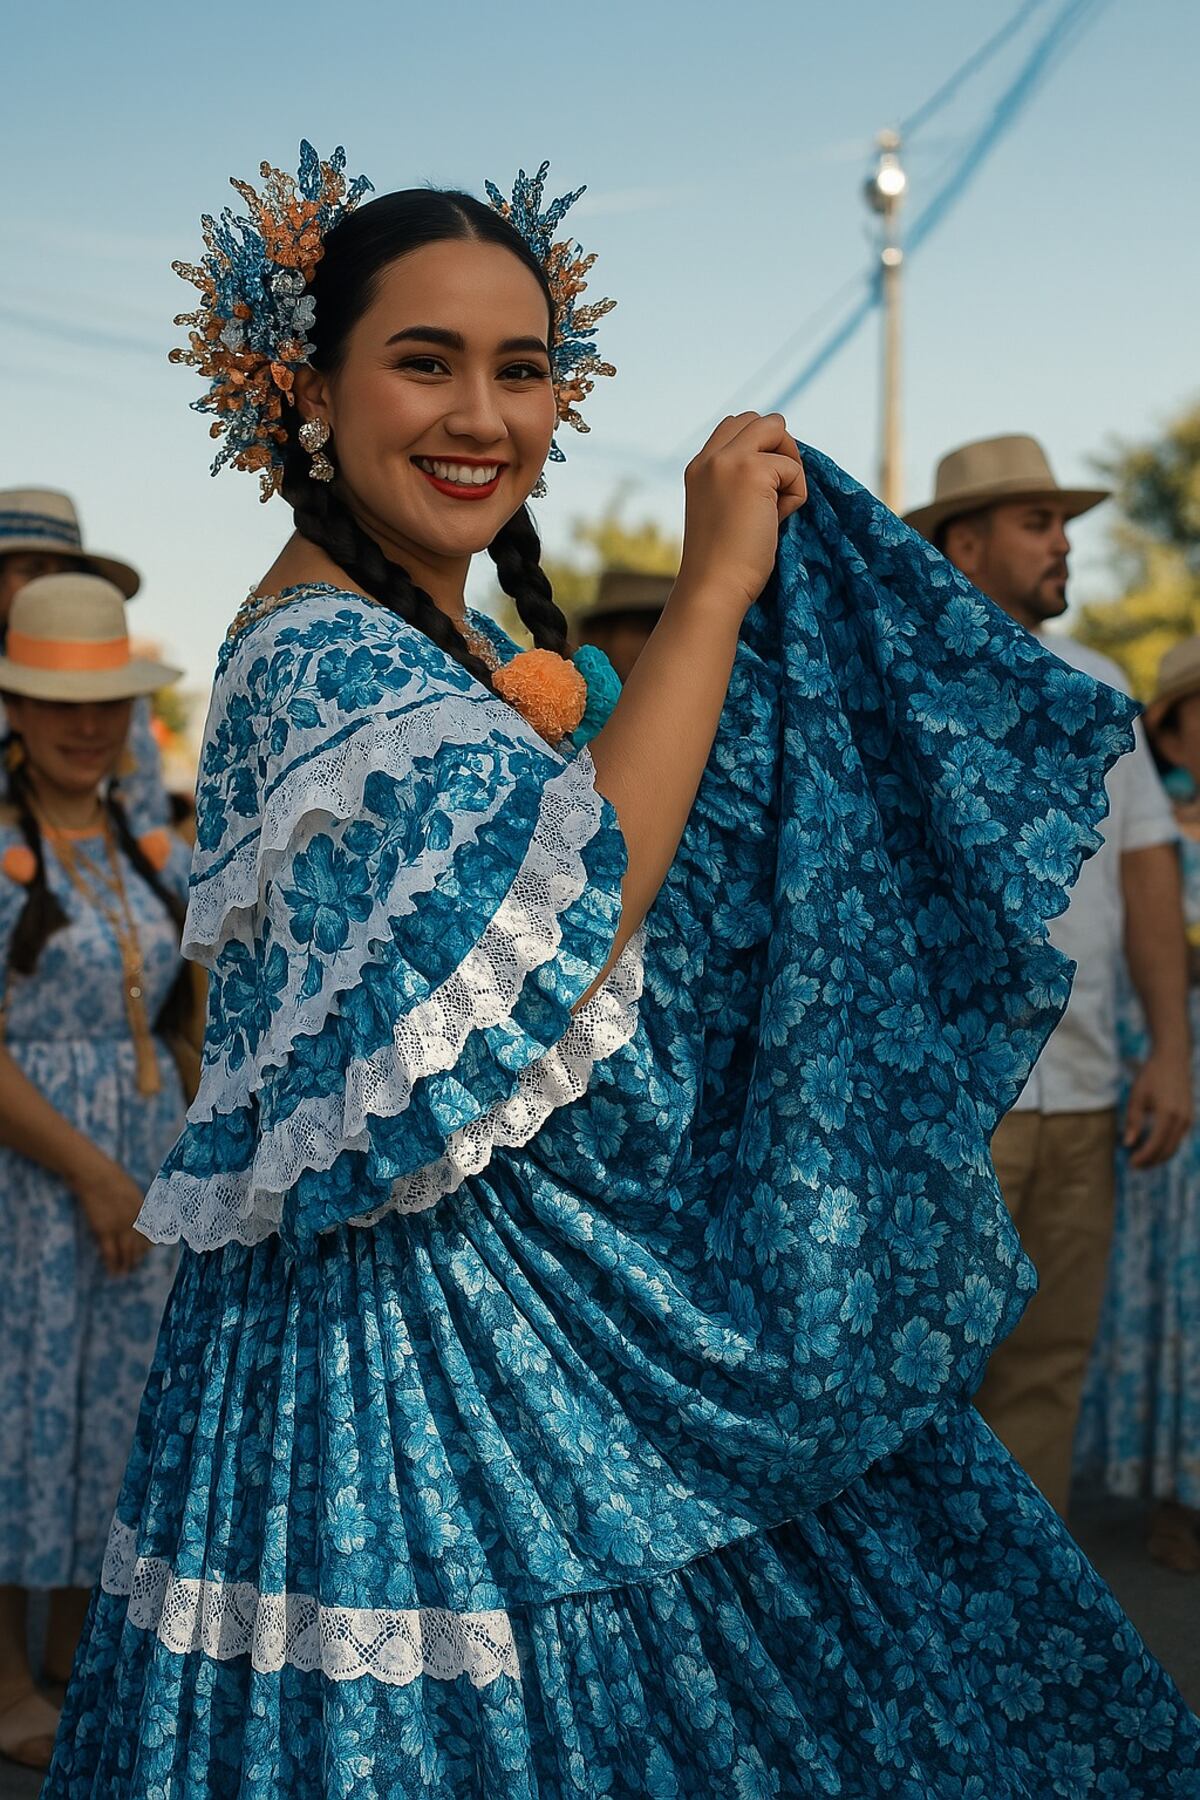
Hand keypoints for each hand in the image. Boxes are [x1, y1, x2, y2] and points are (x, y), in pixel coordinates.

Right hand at [71, 1156, 150, 1275]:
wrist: (95, 1176)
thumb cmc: (112, 1178)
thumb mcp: (132, 1191)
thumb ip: (137, 1206)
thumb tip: (141, 1216)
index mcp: (143, 1210)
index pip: (150, 1233)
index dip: (149, 1244)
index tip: (147, 1251)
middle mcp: (134, 1221)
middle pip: (139, 1245)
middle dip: (138, 1257)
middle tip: (136, 1265)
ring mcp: (119, 1227)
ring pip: (127, 1252)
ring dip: (127, 1264)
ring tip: (126, 1272)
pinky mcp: (103, 1231)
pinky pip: (110, 1252)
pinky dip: (112, 1264)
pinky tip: (113, 1272)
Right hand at [676, 413, 807, 617]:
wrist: (713, 588)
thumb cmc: (723, 564)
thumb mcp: (725, 510)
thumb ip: (741, 481)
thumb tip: (783, 465)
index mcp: (698, 467)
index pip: (735, 427)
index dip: (760, 450)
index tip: (762, 491)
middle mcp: (709, 458)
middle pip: (759, 420)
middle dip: (779, 450)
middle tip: (777, 493)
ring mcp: (729, 461)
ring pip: (777, 428)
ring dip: (789, 465)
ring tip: (776, 507)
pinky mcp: (753, 472)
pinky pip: (793, 468)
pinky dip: (795, 495)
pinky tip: (777, 521)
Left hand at [1124, 1050, 1192, 1167]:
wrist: (1173, 1059)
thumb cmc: (1152, 1075)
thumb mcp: (1137, 1096)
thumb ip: (1133, 1121)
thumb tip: (1128, 1143)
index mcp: (1167, 1115)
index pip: (1155, 1145)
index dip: (1143, 1157)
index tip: (1131, 1163)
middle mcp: (1181, 1120)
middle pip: (1167, 1150)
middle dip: (1151, 1161)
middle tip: (1135, 1165)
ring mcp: (1188, 1119)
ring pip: (1174, 1147)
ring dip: (1159, 1156)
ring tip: (1143, 1159)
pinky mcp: (1189, 1117)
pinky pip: (1178, 1139)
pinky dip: (1166, 1146)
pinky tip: (1153, 1146)